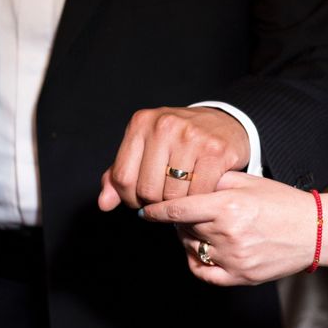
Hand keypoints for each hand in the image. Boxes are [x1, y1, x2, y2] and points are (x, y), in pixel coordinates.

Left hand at [98, 107, 249, 209]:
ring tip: (181, 196)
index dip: (129, 198)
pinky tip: (199, 192)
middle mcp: (164, 125)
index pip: (122, 177)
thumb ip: (121, 175)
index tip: (140, 200)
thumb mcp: (145, 149)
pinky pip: (199, 193)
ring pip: (173, 195)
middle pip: (147, 189)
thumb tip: (104, 204)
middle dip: (154, 203)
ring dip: (177, 204)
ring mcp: (192, 137)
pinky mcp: (216, 151)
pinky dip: (198, 200)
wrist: (224, 123)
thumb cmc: (178, 140)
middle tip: (164, 199)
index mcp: (141, 123)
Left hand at [141, 172, 316, 285]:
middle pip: (184, 229)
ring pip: (192, 249)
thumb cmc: (282, 202)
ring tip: (204, 228)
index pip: (179, 210)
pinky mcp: (241, 276)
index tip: (145, 212)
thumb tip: (184, 181)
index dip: (157, 212)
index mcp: (229, 206)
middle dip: (180, 221)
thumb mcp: (249, 181)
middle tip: (189, 214)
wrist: (314, 231)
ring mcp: (234, 258)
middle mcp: (229, 234)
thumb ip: (215, 181)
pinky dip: (197, 262)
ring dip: (190, 239)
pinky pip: (204, 273)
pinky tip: (202, 250)